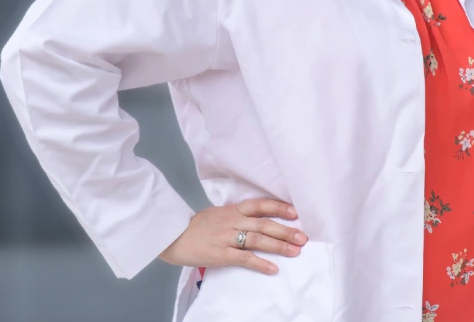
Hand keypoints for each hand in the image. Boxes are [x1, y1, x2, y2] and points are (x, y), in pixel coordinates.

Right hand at [159, 198, 307, 274]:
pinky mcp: (220, 254)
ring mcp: (227, 237)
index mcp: (232, 210)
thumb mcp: (216, 214)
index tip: (296, 213)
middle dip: (286, 230)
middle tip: (303, 237)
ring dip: (279, 246)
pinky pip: (244, 258)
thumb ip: (235, 216)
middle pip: (264, 224)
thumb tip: (256, 219)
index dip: (279, 207)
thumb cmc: (193, 227)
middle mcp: (232, 221)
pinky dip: (260, 263)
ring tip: (295, 251)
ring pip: (258, 240)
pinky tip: (273, 269)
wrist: (170, 236)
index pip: (260, 205)